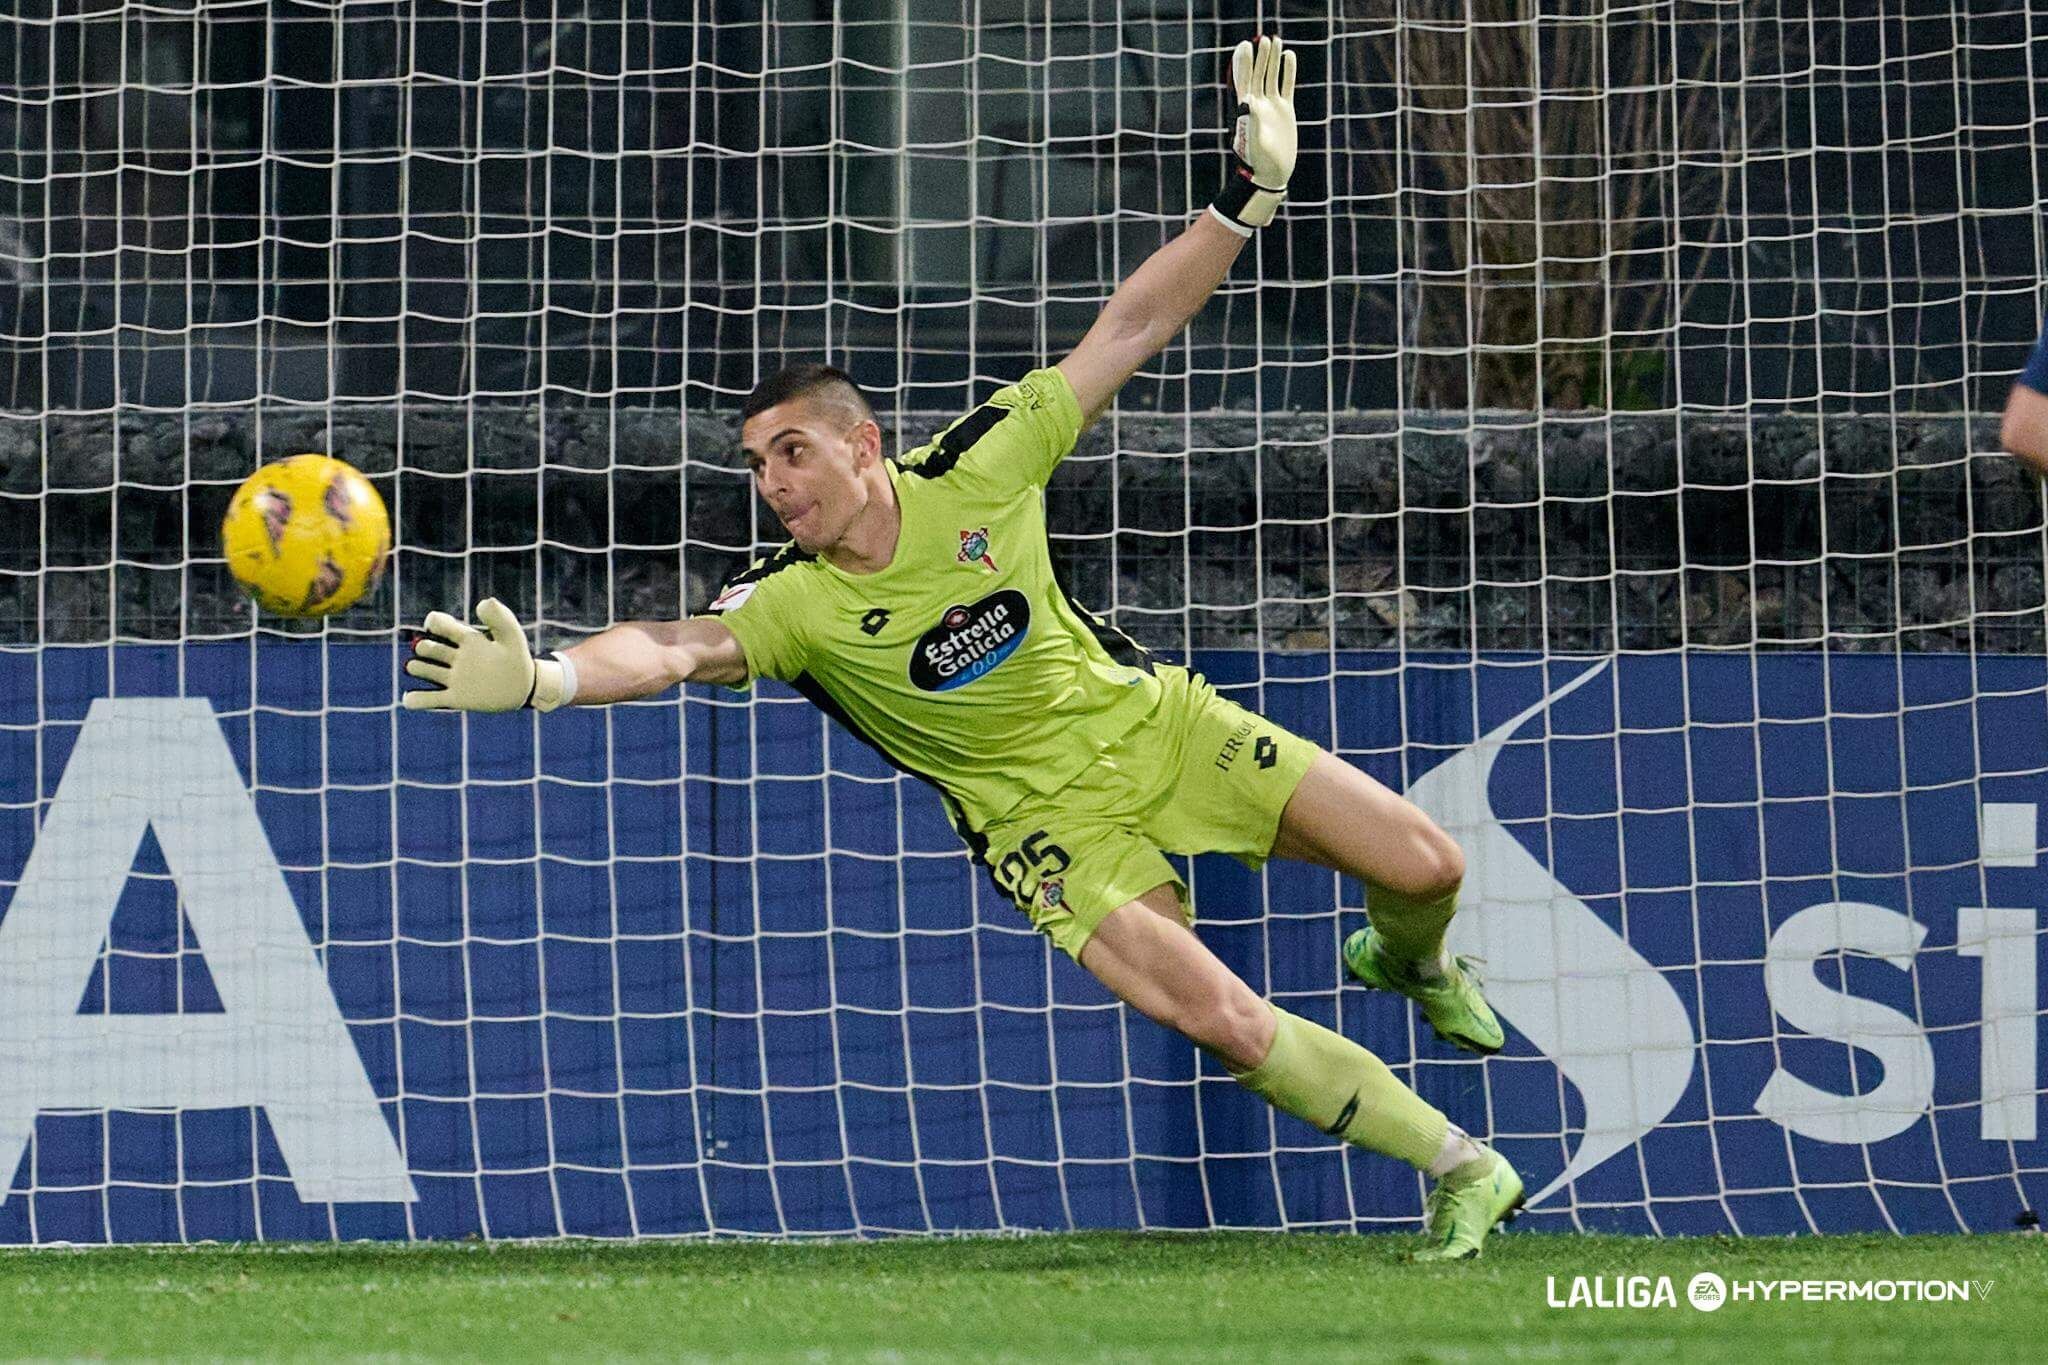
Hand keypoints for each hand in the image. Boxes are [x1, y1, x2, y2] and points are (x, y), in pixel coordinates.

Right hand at [402, 598, 570, 711]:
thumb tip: (483, 602)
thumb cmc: (517, 658)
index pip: (439, 623)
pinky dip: (416, 699)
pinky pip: (430, 699)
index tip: (435, 625)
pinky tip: (410, 699)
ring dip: (417, 668)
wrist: (525, 688)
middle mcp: (456, 657)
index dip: (433, 622)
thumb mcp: (512, 637)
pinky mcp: (455, 698)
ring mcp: (454, 678)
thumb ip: (501, 618)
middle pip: (427, 647)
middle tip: (429, 650)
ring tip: (417, 667)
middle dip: (424, 647)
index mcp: (466, 638)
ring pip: (423, 669)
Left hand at [1210, 34, 1298, 232]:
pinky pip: (1286, 86)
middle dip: (1261, 57)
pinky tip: (1289, 56)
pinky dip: (1288, 72)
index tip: (1245, 46)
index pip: (1244, 80)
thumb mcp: (1253, 141)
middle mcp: (1258, 104)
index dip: (1244, 63)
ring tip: (1275, 40)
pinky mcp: (1285, 111)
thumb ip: (1249, 121)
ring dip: (1273, 59)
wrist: (1272, 174)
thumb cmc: (1259, 162)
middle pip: (1259, 74)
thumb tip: (1246, 100)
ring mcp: (1272, 106)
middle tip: (1264, 38)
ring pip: (1272, 76)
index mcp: (1247, 109)